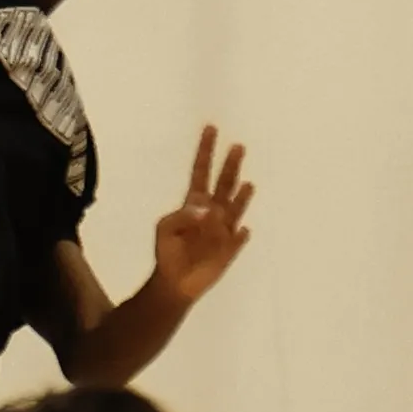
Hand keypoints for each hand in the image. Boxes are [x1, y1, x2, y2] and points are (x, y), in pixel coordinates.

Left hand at [153, 126, 252, 306]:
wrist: (176, 283)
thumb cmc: (168, 253)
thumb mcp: (164, 229)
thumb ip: (180, 217)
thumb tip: (203, 209)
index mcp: (194, 204)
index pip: (202, 172)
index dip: (206, 151)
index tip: (210, 129)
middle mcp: (212, 212)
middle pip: (224, 184)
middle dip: (230, 165)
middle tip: (237, 146)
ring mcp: (223, 230)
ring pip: (236, 207)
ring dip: (242, 196)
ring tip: (248, 184)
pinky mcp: (229, 248)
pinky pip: (238, 238)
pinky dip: (242, 234)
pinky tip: (245, 229)